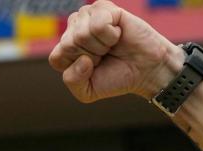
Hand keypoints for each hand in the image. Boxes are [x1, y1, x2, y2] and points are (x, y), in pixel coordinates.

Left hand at [49, 1, 182, 102]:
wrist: (145, 70)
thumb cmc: (115, 77)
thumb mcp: (87, 91)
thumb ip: (72, 81)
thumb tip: (82, 59)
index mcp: (65, 50)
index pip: (57, 58)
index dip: (76, 68)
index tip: (93, 68)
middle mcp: (73, 30)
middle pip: (68, 45)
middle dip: (90, 56)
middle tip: (105, 56)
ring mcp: (87, 16)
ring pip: (81, 34)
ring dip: (100, 46)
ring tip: (111, 45)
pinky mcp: (104, 8)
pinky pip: (98, 24)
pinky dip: (110, 35)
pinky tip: (117, 34)